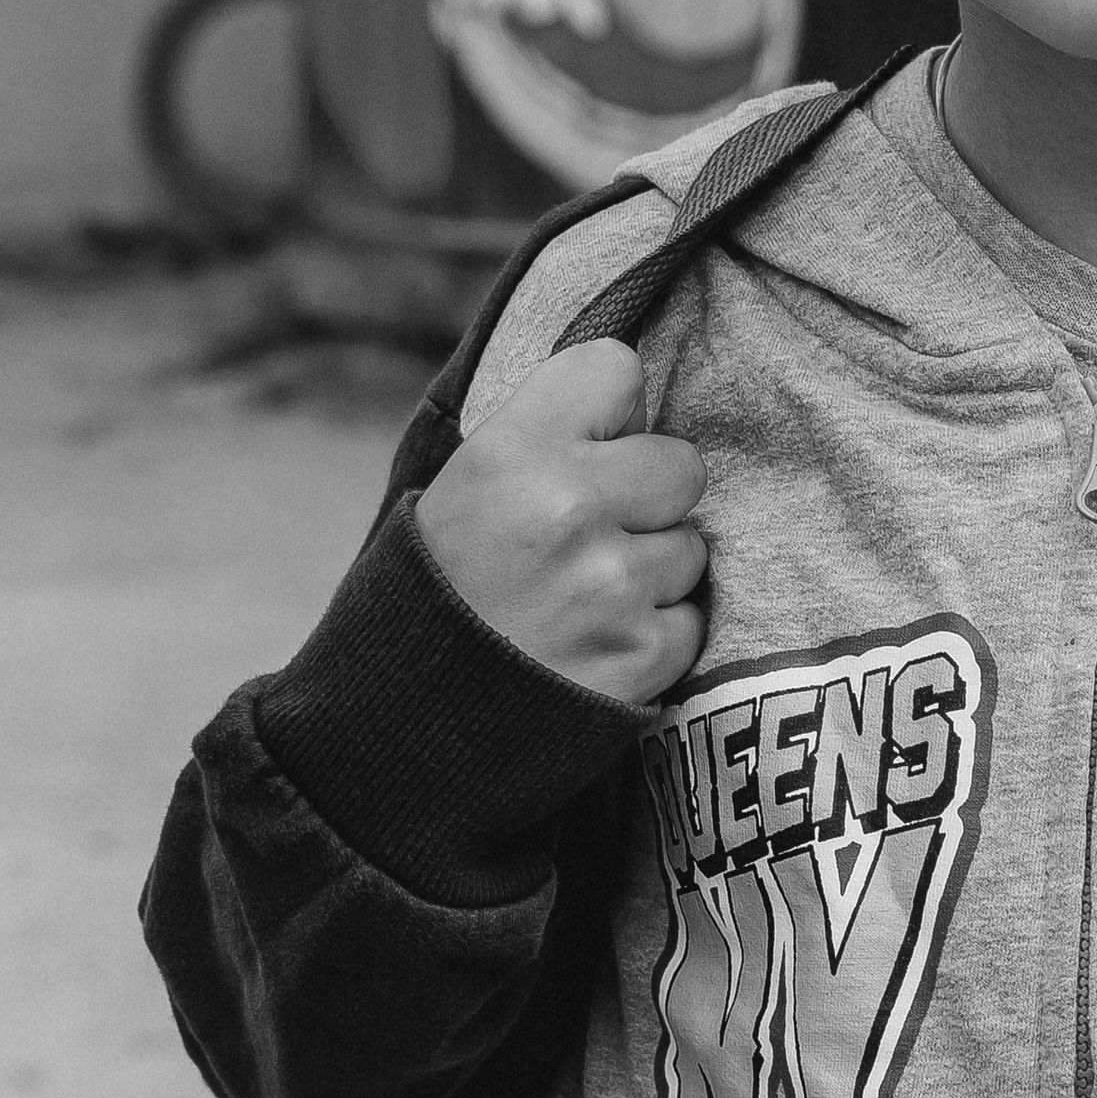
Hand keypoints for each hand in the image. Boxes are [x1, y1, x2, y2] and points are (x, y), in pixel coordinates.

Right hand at [416, 342, 705, 704]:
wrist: (404, 728)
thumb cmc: (436, 595)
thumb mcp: (459, 489)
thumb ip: (542, 438)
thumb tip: (633, 407)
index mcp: (512, 452)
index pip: (617, 370)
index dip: (610, 412)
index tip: (588, 446)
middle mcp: (567, 509)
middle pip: (681, 463)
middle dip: (649, 496)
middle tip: (593, 533)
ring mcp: (611, 586)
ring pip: (691, 546)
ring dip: (652, 571)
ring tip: (583, 598)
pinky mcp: (642, 656)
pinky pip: (691, 619)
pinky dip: (654, 635)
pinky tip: (595, 644)